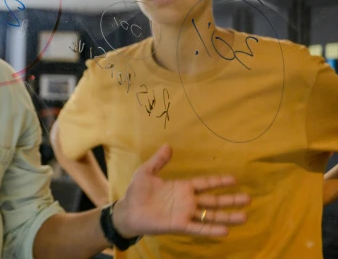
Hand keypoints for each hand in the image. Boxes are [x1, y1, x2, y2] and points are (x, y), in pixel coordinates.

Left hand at [112, 144, 249, 238]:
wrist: (128, 211)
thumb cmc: (137, 191)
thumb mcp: (146, 172)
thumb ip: (158, 161)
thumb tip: (168, 146)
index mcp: (182, 187)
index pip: (205, 184)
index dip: (219, 181)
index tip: (235, 179)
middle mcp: (187, 201)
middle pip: (213, 200)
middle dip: (231, 199)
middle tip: (249, 198)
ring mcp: (185, 214)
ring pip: (210, 215)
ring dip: (227, 216)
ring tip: (245, 216)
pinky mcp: (179, 225)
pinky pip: (198, 228)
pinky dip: (211, 230)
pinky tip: (226, 231)